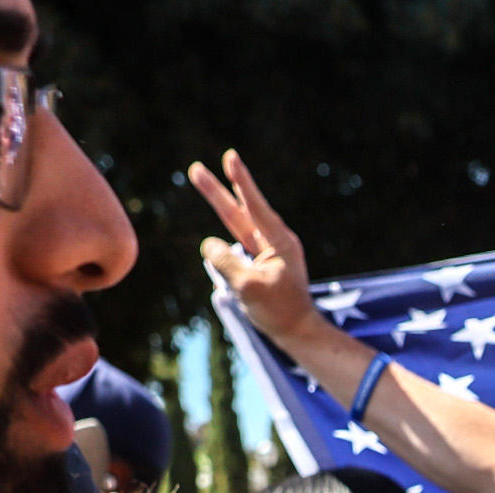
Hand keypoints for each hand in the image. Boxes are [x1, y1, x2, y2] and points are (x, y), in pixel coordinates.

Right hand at [189, 151, 335, 358]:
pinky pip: (238, 249)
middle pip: (240, 212)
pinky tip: (224, 259)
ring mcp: (269, 252)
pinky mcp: (262, 264)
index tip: (230, 157)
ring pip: (237, 227)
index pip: (254, 206)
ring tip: (201, 191)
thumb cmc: (279, 312)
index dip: (241, 181)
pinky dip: (226, 249)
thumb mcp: (248, 287)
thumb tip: (209, 245)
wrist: (299, 333)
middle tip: (195, 169)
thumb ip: (226, 262)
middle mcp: (276, 242)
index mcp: (280, 242)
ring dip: (219, 211)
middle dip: (217, 191)